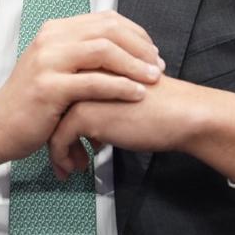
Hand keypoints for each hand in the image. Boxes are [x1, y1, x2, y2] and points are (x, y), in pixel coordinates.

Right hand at [0, 12, 163, 191]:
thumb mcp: (53, 69)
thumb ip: (79, 56)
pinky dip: (120, 86)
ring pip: (103, 50)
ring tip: (153, 78)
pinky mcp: (49, 87)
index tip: (152, 51)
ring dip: (135, 64)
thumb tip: (117, 51)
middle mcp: (51, 39)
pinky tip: (136, 94)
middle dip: (140, 46)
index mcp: (55, 31)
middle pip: (108, 29)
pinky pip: (93, 82)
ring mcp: (48, 61)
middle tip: (158, 65)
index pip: (105, 19)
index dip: (135, 33)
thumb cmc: (30, 104)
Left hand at [47, 76, 234, 183]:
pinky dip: (62, 157)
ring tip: (70, 166)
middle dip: (55, 135)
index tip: (66, 140)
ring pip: (52, 124)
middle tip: (64, 157)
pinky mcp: (84, 113)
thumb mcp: (126, 99)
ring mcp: (80, 92)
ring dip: (58, 150)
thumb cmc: (163, 107)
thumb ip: (106, 107)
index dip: (61, 118)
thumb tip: (94, 134)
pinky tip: (74, 169)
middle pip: (54, 107)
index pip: (64, 92)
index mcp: (94, 65)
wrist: (181, 113)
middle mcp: (82, 74)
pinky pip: (59, 140)